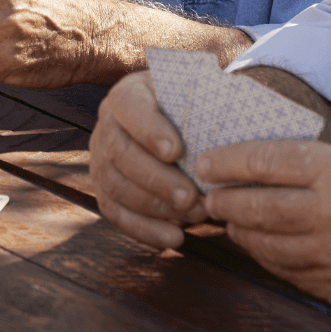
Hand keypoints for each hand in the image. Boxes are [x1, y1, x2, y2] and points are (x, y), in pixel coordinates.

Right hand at [90, 70, 206, 247]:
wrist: (180, 125)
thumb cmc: (193, 110)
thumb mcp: (197, 94)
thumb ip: (206, 102)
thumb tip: (229, 119)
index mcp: (128, 93)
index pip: (130, 107)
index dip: (149, 130)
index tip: (176, 151)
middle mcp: (107, 124)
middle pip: (120, 153)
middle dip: (156, 179)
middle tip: (191, 197)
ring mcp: (101, 158)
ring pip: (116, 186)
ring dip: (155, 207)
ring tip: (194, 215)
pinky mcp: (105, 190)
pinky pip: (116, 214)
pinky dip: (145, 230)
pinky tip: (175, 237)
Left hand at [199, 139, 330, 314]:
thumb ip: (315, 164)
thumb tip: (258, 162)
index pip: (268, 161)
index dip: (230, 162)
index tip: (206, 162)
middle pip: (257, 208)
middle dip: (224, 200)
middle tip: (207, 194)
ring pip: (265, 246)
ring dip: (241, 232)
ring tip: (229, 219)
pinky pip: (287, 274)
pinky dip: (268, 258)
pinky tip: (261, 246)